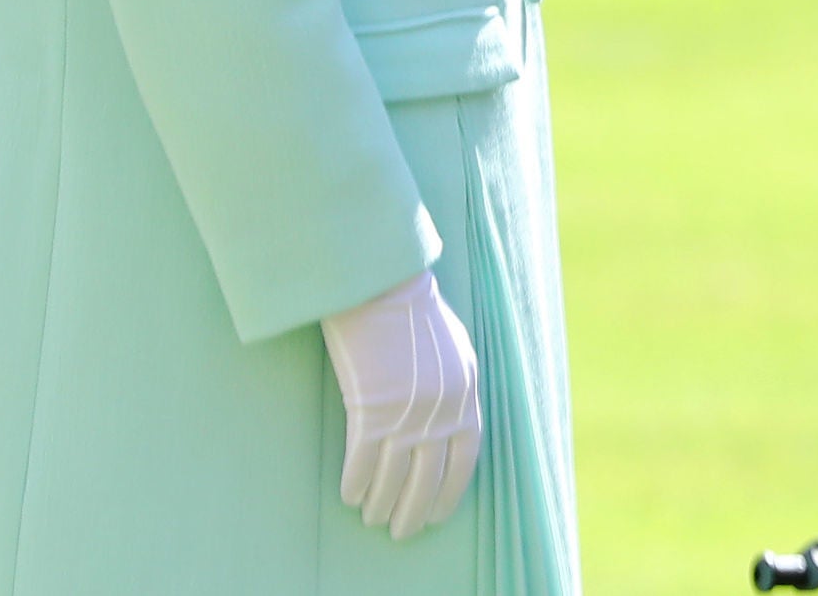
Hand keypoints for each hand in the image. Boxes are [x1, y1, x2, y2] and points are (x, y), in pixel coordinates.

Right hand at [322, 268, 481, 539]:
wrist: (380, 286)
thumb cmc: (411, 311)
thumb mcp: (453, 349)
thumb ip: (455, 387)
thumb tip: (449, 422)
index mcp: (467, 392)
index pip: (466, 457)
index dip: (451, 490)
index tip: (439, 513)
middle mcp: (443, 408)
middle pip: (431, 476)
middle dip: (416, 510)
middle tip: (402, 531)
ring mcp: (408, 411)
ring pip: (395, 477)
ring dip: (383, 503)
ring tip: (372, 518)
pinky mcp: (372, 409)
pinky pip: (363, 461)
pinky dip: (356, 483)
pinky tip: (349, 496)